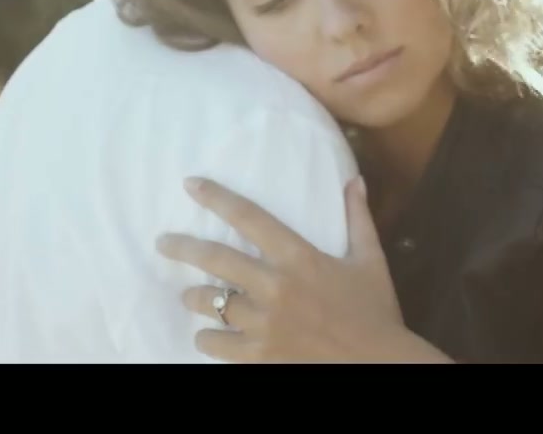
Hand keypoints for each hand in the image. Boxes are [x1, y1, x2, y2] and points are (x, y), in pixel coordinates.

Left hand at [156, 176, 448, 362]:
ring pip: (210, 302)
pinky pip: (216, 343)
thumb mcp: (370, 259)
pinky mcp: (259, 355)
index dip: (216, 198)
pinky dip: (207, 338)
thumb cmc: (375, 311)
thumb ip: (358, 218)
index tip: (190, 185)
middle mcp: (275, 285)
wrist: (379, 363)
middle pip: (214, 259)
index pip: (249, 218)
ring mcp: (263, 322)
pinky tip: (207, 335)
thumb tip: (355, 180)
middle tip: (163, 243)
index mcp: (299, 257)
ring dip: (195, 297)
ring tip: (189, 296)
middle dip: (182, 247)